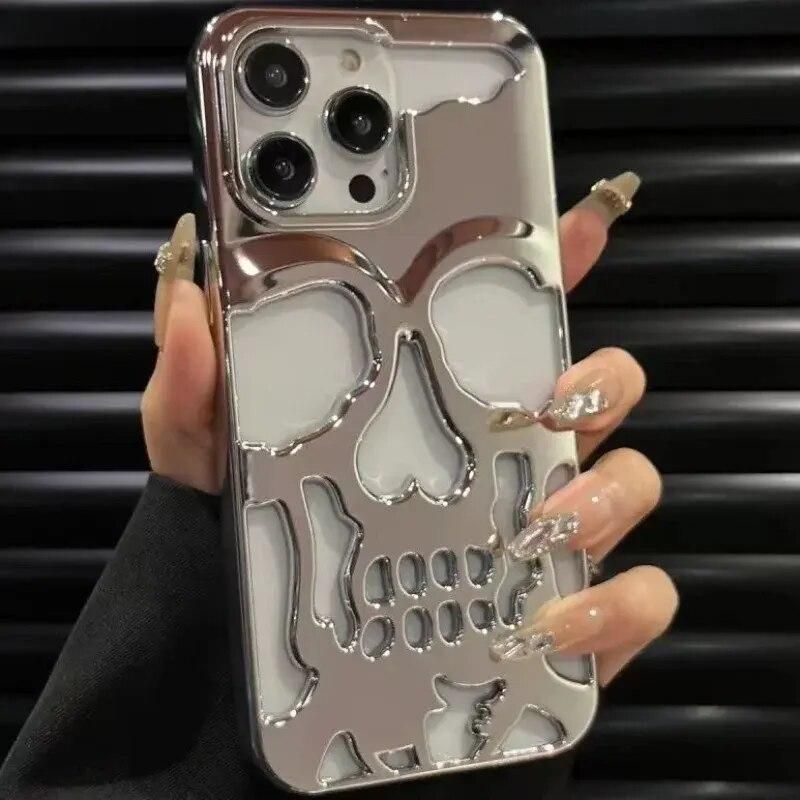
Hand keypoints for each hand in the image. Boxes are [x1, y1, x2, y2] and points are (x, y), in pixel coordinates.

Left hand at [141, 174, 677, 684]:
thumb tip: (191, 301)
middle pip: (597, 390)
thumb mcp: (211, 464)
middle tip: (553, 394)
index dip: (551, 267)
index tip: (576, 225)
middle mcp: (505, 459)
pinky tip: (553, 617)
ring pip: (629, 482)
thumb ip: (194, 387)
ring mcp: (541, 536)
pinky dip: (615, 606)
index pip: (509, 324)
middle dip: (600, 378)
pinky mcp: (566, 619)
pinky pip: (636, 598)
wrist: (282, 686)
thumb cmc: (257, 559)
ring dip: (607, 492)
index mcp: (441, 406)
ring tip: (541, 519)